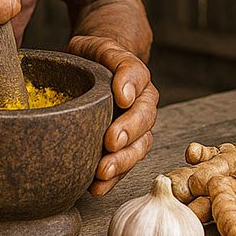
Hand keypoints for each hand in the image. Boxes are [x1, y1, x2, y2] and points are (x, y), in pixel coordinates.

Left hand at [66, 35, 157, 195]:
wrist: (91, 64)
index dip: (130, 115)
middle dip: (127, 144)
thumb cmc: (96, 55)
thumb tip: (124, 95)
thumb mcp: (103, 47)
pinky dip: (111, 179)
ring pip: (136, 150)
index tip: (116, 121)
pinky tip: (96, 187)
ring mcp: (134, 128)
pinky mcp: (120, 145)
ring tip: (102, 175)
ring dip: (121, 165)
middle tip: (108, 152)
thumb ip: (118, 62)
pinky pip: (121, 165)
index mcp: (140, 81)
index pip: (140, 95)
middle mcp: (142, 106)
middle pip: (143, 128)